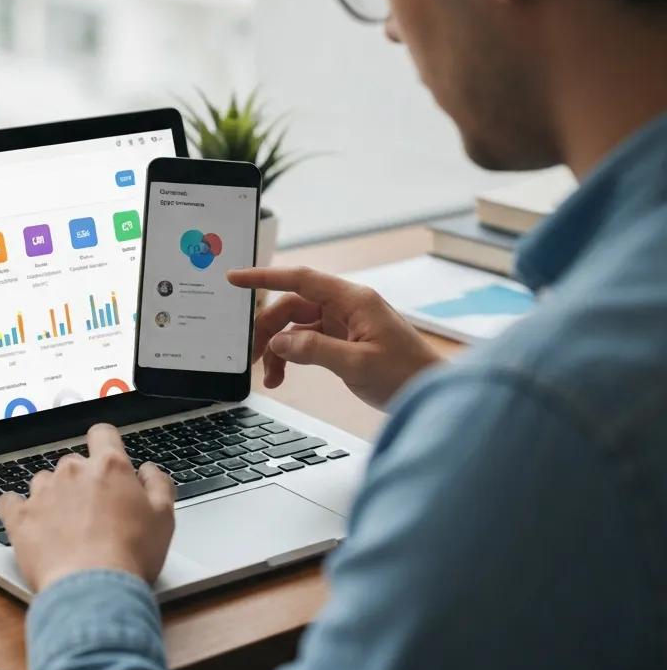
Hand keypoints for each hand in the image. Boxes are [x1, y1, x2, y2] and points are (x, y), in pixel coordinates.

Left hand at [0, 423, 176, 593]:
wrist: (94, 589)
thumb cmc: (131, 555)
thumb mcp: (164, 518)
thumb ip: (158, 484)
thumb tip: (148, 471)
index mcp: (110, 467)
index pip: (102, 434)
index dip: (105, 443)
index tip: (106, 457)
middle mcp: (73, 472)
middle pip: (73, 463)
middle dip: (82, 482)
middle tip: (94, 511)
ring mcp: (43, 493)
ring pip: (44, 481)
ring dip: (53, 496)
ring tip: (65, 526)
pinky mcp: (19, 518)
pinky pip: (10, 502)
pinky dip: (17, 508)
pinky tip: (28, 520)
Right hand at [227, 266, 442, 409]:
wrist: (432, 392)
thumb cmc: (407, 375)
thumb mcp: (358, 364)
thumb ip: (314, 350)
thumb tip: (280, 342)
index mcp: (353, 300)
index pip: (300, 279)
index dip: (265, 277)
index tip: (236, 278)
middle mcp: (347, 306)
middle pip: (293, 306)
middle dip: (268, 329)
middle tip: (253, 357)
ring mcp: (346, 323)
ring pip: (297, 326)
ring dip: (279, 348)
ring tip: (271, 378)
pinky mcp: (345, 340)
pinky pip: (308, 341)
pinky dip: (293, 356)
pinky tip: (284, 375)